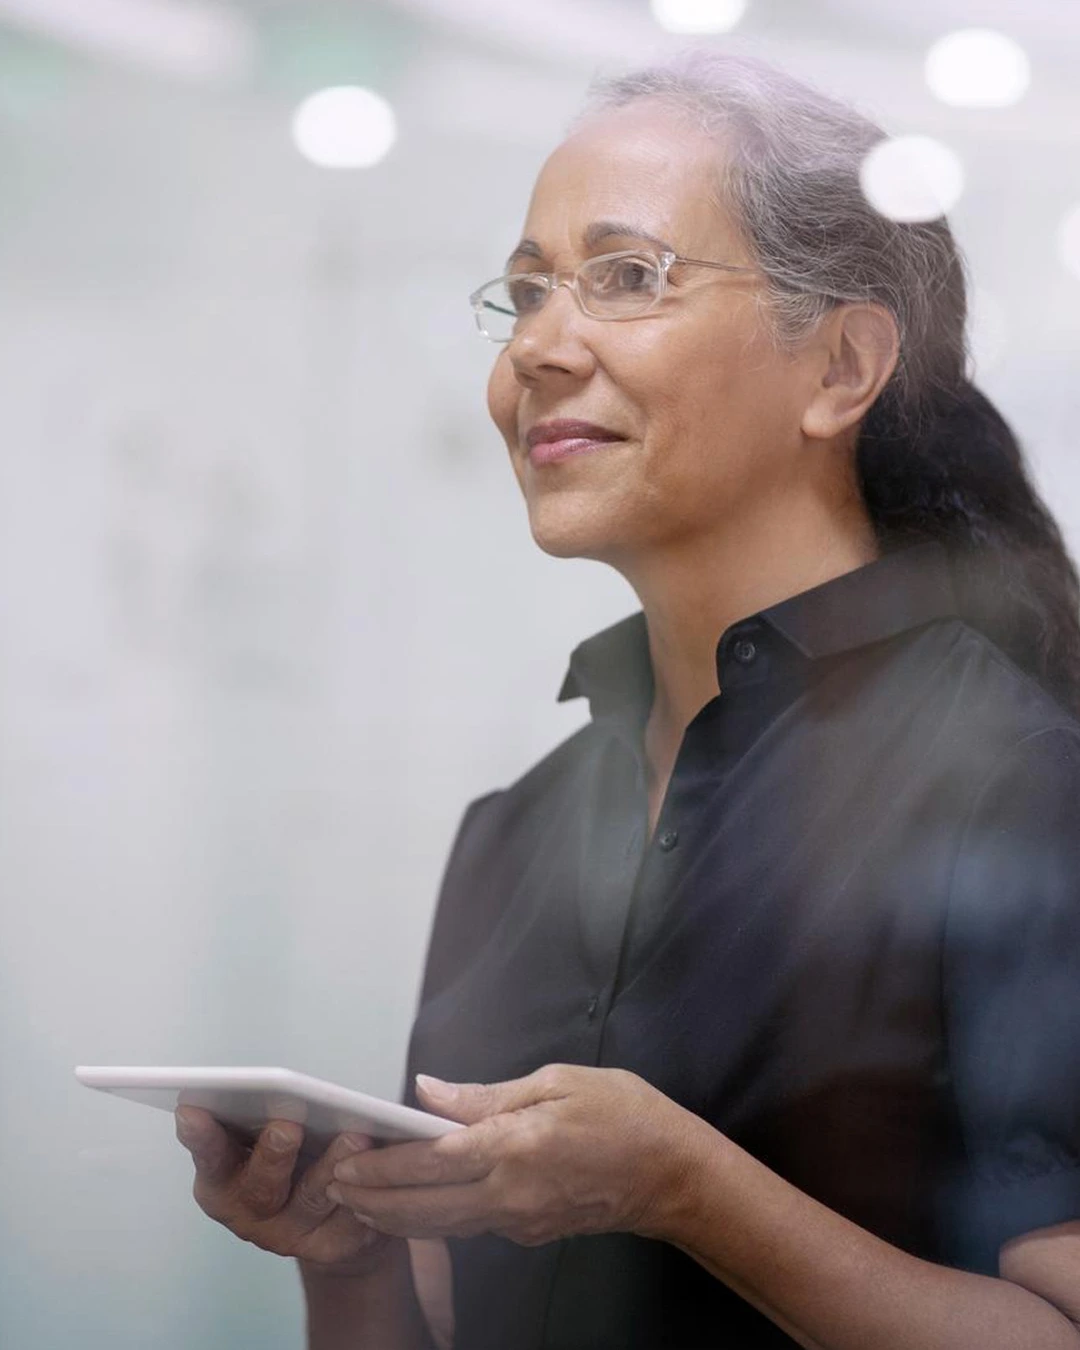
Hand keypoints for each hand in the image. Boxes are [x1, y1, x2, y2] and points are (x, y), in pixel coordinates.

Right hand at [175, 1107, 399, 1276]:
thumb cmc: (296, 1155)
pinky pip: (348, 1218)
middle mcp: (250, 1212)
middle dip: (272, 1155)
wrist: (335, 1215)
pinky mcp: (330, 1245)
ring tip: (354, 1136)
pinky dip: (362, 1191)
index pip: (209, 1157)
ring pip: (309, 1200)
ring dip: (331, 1166)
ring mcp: (289, 1234)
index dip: (200, 1137)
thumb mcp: (270, 1133)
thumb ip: (265, 1113)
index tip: (192, 1109)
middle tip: (286, 1126)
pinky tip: (376, 1168)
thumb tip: (278, 1085)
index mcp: (224, 1180)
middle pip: (259, 1187)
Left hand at [326, 1064, 703, 1247]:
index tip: (346, 1160)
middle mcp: (508, 1194)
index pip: (428, 1163)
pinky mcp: (529, 1233)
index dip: (381, 1166)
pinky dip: (434, 1217)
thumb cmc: (623, 1113)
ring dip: (396, 1215)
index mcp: (512, 1148)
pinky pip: (470, 1226)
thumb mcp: (556, 1081)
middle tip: (334, 1187)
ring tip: (359, 1201)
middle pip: (423, 1207)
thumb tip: (428, 1091)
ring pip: (441, 1224)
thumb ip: (486, 1095)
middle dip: (373, 1200)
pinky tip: (418, 1204)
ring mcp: (518, 1221)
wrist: (671, 1174)